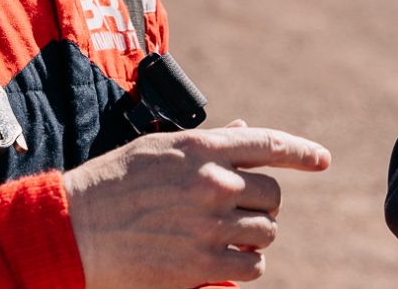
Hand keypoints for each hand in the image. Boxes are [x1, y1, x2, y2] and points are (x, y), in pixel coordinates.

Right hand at [62, 125, 330, 286]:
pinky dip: (244, 265)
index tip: (322, 160)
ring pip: (266, 232)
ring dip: (253, 237)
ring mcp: (209, 225)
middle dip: (262, 205)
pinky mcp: (202, 266)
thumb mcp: (160, 149)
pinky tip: (222, 260)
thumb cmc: (113, 184)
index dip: (302, 152)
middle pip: (272, 195)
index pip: (269, 144)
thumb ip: (207, 143)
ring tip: (224, 236)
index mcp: (202, 148)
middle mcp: (212, 183)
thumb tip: (244, 131)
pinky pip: (251, 266)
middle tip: (238, 212)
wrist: (75, 229)